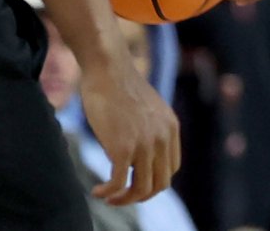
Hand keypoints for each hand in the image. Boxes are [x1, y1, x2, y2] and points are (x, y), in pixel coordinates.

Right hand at [79, 55, 180, 204]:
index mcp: (171, 128)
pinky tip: (97, 190)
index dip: (154, 180)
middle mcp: (163, 138)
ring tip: (107, 197)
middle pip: (160, 183)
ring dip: (123, 199)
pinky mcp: (123, 147)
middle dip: (140, 195)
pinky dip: (108, 192)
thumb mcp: (145, 111)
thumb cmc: (119, 87)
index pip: (172, 168)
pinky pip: (119, 183)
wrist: (109, 70)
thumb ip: (148, 131)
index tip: (134, 181)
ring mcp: (145, 144)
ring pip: (141, 188)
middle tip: (120, 196)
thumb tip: (133, 157)